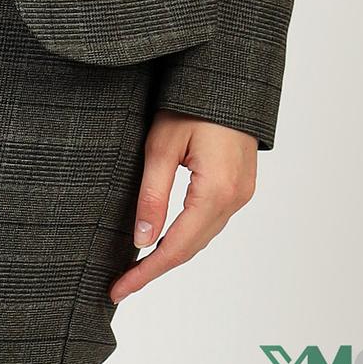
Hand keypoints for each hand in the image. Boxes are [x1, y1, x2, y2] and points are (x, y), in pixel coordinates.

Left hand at [108, 109, 256, 301]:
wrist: (227, 74)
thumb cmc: (191, 100)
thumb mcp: (162, 145)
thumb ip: (153, 195)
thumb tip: (142, 240)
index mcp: (218, 191)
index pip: (177, 247)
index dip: (147, 272)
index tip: (120, 289)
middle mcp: (236, 198)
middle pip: (192, 246)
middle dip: (156, 267)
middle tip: (122, 282)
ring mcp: (242, 191)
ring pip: (203, 235)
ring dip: (172, 252)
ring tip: (138, 265)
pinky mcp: (240, 182)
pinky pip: (211, 219)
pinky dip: (187, 233)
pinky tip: (166, 235)